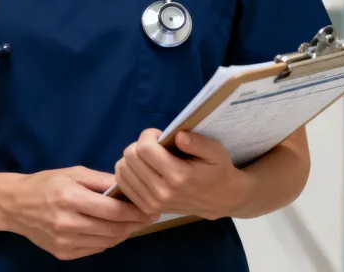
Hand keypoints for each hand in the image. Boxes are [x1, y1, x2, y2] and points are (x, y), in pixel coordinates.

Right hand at [5, 166, 158, 260]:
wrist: (16, 204)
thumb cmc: (47, 183)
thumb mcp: (73, 173)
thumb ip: (100, 180)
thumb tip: (127, 185)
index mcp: (70, 198)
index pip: (111, 210)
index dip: (134, 211)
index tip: (150, 208)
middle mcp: (67, 223)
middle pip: (112, 229)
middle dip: (134, 223)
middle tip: (149, 217)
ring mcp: (65, 242)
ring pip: (106, 242)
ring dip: (124, 233)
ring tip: (135, 223)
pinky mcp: (63, 254)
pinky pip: (94, 249)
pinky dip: (108, 241)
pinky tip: (114, 231)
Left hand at [114, 129, 250, 220]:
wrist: (220, 199)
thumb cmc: (217, 170)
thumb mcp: (215, 151)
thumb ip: (197, 142)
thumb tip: (178, 136)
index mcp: (178, 176)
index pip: (144, 148)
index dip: (148, 135)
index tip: (159, 135)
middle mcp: (162, 192)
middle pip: (130, 157)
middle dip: (139, 144)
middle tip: (154, 146)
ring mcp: (152, 203)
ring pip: (122, 170)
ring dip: (132, 157)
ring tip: (149, 158)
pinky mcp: (147, 208)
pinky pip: (123, 184)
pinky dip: (128, 172)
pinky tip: (142, 169)